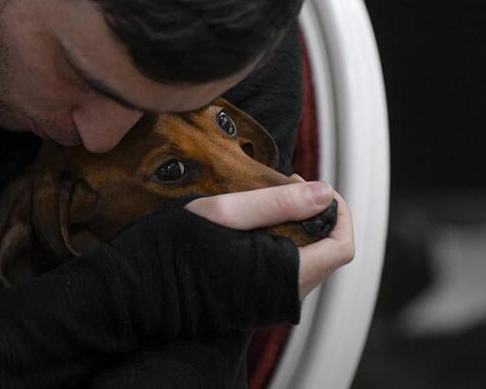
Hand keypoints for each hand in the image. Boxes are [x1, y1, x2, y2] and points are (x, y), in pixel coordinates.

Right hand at [185, 181, 354, 298]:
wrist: (143, 292)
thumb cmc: (179, 250)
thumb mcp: (225, 212)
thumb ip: (278, 202)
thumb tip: (324, 192)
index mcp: (288, 275)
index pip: (342, 246)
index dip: (338, 212)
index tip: (312, 184)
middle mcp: (288, 295)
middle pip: (326, 251)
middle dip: (313, 212)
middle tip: (283, 183)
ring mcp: (272, 302)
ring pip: (306, 259)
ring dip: (296, 226)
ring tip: (264, 200)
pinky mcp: (256, 302)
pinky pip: (285, 269)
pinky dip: (280, 241)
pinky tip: (251, 223)